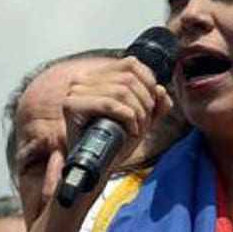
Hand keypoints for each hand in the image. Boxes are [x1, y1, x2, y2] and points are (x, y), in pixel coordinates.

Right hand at [62, 57, 172, 173]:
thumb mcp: (142, 120)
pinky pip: (109, 104)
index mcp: (96, 75)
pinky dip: (127, 118)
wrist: (97, 167)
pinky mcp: (71, 105)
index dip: (148, 81)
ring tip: (138, 128)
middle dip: (145, 101)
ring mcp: (75, 91)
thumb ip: (156, 105)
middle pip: (128, 77)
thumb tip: (161, 90)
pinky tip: (130, 131)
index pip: (130, 63)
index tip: (152, 104)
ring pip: (121, 91)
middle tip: (145, 122)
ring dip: (137, 112)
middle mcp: (83, 79)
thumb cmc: (115, 143)